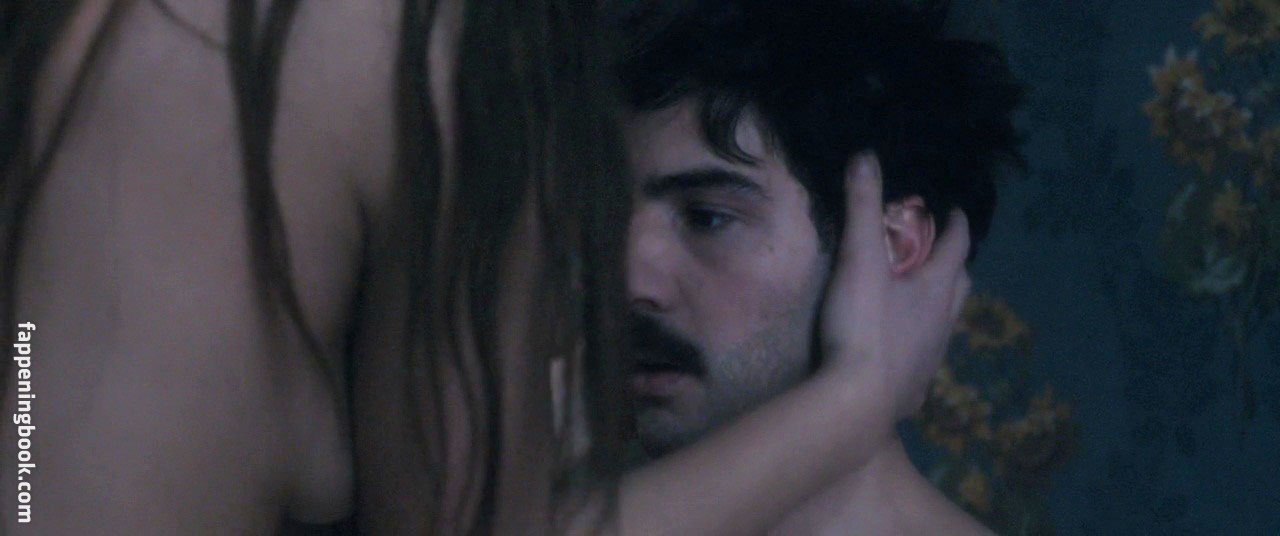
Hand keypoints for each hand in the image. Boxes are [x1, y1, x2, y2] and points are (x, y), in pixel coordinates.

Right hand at [819, 152, 970, 419]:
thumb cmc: (863, 325)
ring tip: (922, 299)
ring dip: (939, 306)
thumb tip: (866, 156)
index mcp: (936, 287)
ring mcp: (932, 358)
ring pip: (946, 324)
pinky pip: (925, 359)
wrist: (858, 402)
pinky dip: (919, 345)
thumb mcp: (859, 258)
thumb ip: (862, 207)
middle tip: (941, 252)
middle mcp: (943, 322)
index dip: (956, 226)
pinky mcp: (914, 389)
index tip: (954, 212)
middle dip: (954, 264)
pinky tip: (903, 351)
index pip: (956, 247)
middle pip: (960, 285)